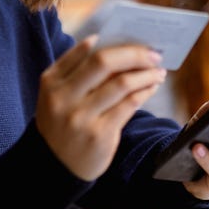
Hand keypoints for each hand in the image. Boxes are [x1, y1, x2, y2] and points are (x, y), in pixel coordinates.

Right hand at [36, 38, 166, 180]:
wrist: (55, 167)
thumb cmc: (61, 123)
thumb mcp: (56, 95)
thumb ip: (74, 68)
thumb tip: (100, 41)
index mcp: (51, 82)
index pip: (86, 53)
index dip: (115, 44)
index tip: (137, 41)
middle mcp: (63, 98)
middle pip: (104, 63)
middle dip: (134, 54)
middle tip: (153, 54)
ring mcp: (81, 118)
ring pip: (121, 84)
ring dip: (145, 74)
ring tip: (158, 71)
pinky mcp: (99, 135)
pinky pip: (129, 105)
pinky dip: (144, 92)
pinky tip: (151, 87)